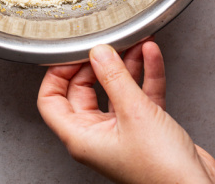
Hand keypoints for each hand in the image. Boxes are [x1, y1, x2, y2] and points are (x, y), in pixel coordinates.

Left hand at [38, 41, 214, 183]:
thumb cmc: (163, 170)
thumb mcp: (134, 113)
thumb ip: (114, 78)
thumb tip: (98, 53)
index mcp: (81, 137)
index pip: (50, 101)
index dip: (56, 75)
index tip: (70, 55)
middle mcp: (96, 136)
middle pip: (83, 91)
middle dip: (96, 65)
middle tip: (106, 46)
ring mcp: (120, 133)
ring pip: (115, 91)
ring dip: (126, 66)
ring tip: (134, 43)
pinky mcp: (145, 131)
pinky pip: (139, 97)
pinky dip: (145, 77)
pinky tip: (151, 56)